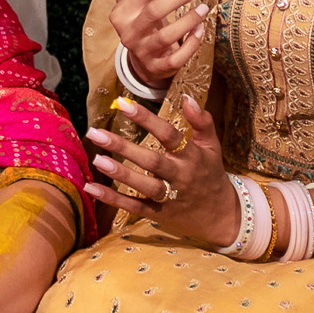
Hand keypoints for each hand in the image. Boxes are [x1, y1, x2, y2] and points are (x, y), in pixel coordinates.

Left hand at [84, 96, 238, 247]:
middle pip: (151, 161)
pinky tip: (91, 188)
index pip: (168, 135)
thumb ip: (201, 121)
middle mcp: (180, 176)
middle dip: (123, 147)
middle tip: (95, 132)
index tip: (122, 103)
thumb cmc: (211, 173)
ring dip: (120, 174)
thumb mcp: (212, 146)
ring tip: (96, 159)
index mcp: (192, 156)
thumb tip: (187, 97)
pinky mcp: (159, 213)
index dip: (146, 119)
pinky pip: (134, 207)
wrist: (222, 215)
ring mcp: (169, 197)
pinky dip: (113, 199)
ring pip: (143, 186)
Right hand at [98, 0, 207, 91]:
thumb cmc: (137, 19)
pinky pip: (176, 58)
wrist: (141, 60)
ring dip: (188, 21)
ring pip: (166, 37)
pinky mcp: (157, 67)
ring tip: (205, 8)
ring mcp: (143, 51)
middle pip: (154, 11)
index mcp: (121, 12)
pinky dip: (191, 44)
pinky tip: (201, 30)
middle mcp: (129, 32)